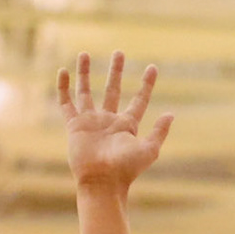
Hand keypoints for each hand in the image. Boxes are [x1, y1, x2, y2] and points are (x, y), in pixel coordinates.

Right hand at [58, 51, 173, 193]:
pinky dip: (63, 87)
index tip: (152, 67)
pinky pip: (66, 103)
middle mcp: (109, 120)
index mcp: (128, 125)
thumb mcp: (149, 149)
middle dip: (116, 71)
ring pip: (86, 91)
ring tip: (85, 53)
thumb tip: (171, 114)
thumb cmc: (126, 169)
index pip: (139, 100)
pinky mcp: (74, 125)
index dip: (147, 84)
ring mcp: (91, 121)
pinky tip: (63, 71)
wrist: (102, 181)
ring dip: (85, 72)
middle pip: (113, 89)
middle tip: (119, 53)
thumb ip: (159, 131)